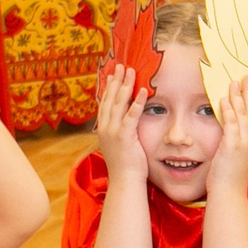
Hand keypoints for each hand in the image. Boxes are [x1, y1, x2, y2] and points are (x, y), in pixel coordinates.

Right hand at [93, 63, 145, 184]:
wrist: (125, 181)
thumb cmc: (126, 165)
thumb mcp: (120, 144)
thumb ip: (121, 131)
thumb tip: (125, 122)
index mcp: (104, 129)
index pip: (105, 103)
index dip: (108, 87)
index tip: (112, 74)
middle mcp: (105, 127)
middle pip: (110, 98)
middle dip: (116, 81)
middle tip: (121, 65)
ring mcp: (113, 131)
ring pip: (119, 103)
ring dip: (125, 86)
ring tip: (131, 71)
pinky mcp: (124, 137)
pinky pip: (131, 116)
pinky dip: (137, 102)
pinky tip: (143, 91)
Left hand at [209, 73, 247, 198]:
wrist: (229, 193)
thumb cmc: (233, 180)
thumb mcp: (243, 160)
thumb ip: (244, 147)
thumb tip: (240, 138)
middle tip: (247, 78)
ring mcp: (244, 142)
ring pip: (242, 114)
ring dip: (238, 96)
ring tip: (234, 83)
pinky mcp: (232, 144)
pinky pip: (230, 122)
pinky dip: (228, 109)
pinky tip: (225, 99)